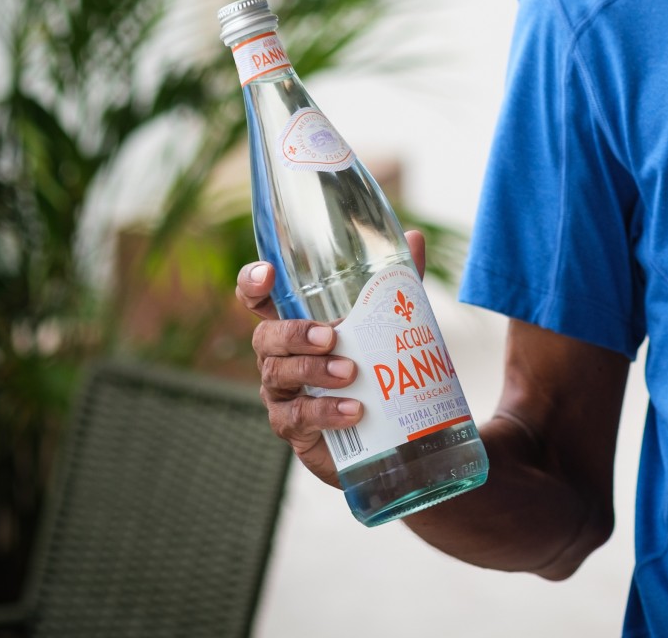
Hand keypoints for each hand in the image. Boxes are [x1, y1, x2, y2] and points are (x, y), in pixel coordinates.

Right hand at [235, 229, 428, 484]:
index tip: (267, 274)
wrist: (382, 429)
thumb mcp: (386, 322)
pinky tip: (352, 410)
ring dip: (313, 371)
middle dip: (294, 333)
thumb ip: (396, 283)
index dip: (252, 283)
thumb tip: (414, 237)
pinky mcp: (291, 425)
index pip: (260, 298)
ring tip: (350, 372)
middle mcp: (280, 354)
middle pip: (266, 336)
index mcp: (296, 322)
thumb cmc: (372, 364)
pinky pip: (297, 416)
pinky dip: (325, 411)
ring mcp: (282, 391)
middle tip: (331, 337)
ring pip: (279, 374)